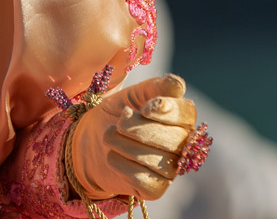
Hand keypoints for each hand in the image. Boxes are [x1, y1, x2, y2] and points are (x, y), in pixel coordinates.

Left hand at [67, 74, 197, 202]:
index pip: (187, 113)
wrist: (90, 141)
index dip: (169, 111)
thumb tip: (177, 86)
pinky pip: (146, 181)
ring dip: (127, 146)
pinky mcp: (156, 190)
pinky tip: (111, 156)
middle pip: (176, 139)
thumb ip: (154, 87)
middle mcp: (182, 144)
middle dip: (141, 130)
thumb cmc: (116, 114)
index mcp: (180, 117)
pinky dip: (123, 167)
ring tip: (108, 136)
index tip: (145, 109)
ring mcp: (171, 169)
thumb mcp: (131, 95)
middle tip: (118, 124)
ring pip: (161, 162)